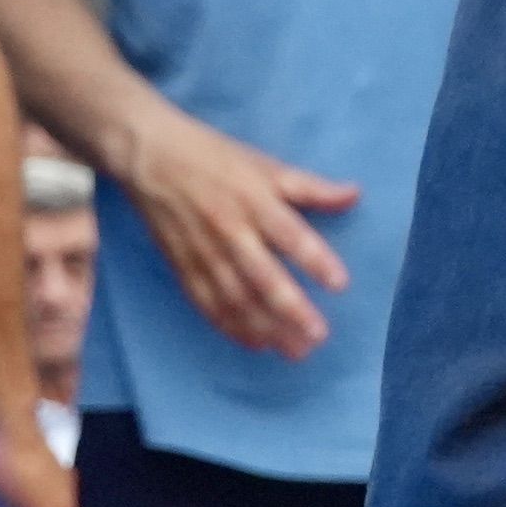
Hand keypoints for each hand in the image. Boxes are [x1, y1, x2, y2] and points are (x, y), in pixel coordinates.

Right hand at [110, 107, 357, 358]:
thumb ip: (310, 187)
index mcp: (254, 201)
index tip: (340, 284)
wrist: (151, 157)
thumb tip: (354, 194)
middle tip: (318, 336)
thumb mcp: (266, 165)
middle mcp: (229, 231)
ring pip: (235, 297)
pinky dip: (229, 326)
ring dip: (265, 327)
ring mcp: (203, 252)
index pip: (290, 235)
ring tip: (293, 349)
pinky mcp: (182, 266)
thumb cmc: (215, 158)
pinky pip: (207, 302)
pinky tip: (253, 343)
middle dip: (291, 309)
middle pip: (262, 276)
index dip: (315, 260)